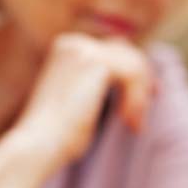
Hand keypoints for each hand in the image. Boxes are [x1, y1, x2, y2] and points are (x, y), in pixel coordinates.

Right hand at [15, 33, 155, 170]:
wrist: (39, 144)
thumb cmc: (60, 135)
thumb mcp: (83, 102)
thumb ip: (102, 85)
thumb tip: (134, 81)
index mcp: (67, 49)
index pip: (114, 51)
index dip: (136, 74)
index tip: (148, 97)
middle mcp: (73, 42)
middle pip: (127, 52)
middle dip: (143, 80)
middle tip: (148, 107)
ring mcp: (83, 48)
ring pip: (135, 64)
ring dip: (140, 96)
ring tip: (133, 123)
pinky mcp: (94, 61)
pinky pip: (134, 74)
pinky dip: (137, 100)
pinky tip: (129, 122)